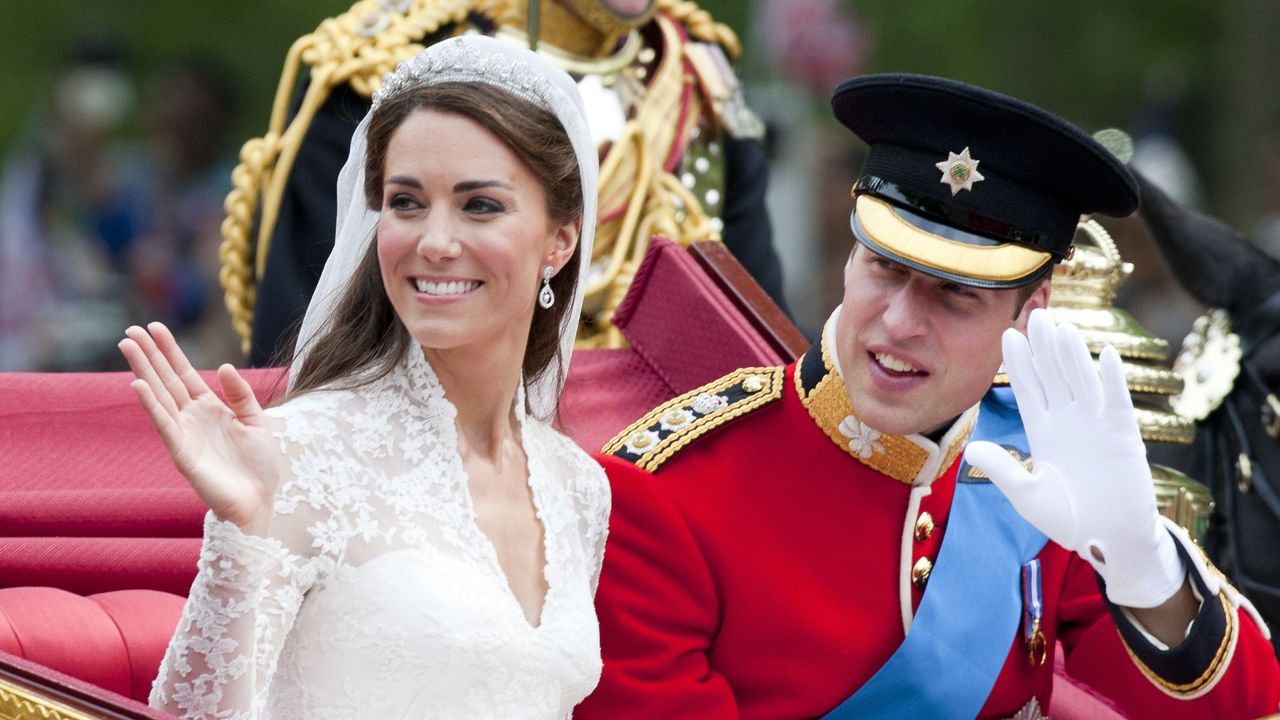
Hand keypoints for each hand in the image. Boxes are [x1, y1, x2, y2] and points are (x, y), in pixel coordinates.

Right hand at [119, 322, 280, 535]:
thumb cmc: (259, 467)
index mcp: (210, 409)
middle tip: (130, 329)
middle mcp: (192, 418)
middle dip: (149, 355)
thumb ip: (241, 395)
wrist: (260, 502)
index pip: (185, 374)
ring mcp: (184, 434)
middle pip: (166, 380)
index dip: (170, 351)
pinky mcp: (181, 454)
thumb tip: (222, 367)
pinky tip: (138, 385)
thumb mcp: (257, 422)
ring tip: (127, 346)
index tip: (155, 327)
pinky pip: (164, 425)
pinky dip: (151, 406)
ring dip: (143, 372)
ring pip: (159, 397)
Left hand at [964, 309, 1183, 607]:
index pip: (1029, 389)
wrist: (1110, 542)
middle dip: (1044, 347)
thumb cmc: (1070, 520)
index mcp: (1044, 432)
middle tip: (1035, 315)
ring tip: (1061, 327)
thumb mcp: (1029, 496)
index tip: (1007, 335)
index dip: (1019, 363)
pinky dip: (1112, 380)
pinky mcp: (1124, 436)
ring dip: (1073, 355)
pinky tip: (1106, 355)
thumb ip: (1004, 471)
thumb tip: (972, 449)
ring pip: (1082, 381)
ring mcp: (1097, 426)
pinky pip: (1117, 402)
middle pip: (1054, 376)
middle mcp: (1069, 422)